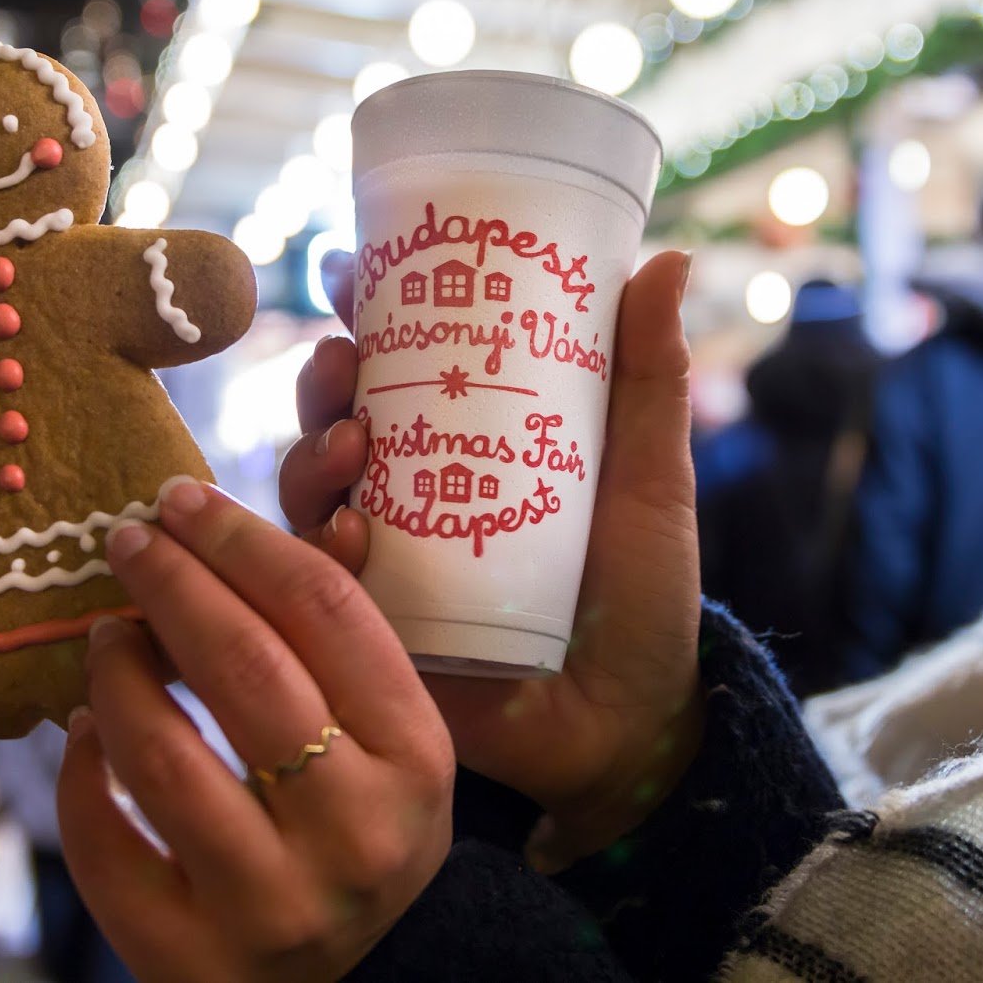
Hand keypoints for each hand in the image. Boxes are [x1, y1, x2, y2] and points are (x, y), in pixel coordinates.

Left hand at [57, 478, 454, 981]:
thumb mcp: (391, 739)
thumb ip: (342, 639)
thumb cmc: (365, 824)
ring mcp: (271, 903)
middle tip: (128, 538)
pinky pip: (107, 845)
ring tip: (106, 635)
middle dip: (172, 583)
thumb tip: (283, 520)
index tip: (185, 499)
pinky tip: (89, 731)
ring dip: (116, 673)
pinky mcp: (190, 957)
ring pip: (163, 757)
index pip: (326, 614)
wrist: (364, 979)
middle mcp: (354, 832)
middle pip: (244, 669)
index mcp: (414, 759)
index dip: (244, 540)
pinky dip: (83, 773)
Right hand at [281, 250, 702, 869]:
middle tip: (342, 360)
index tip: (350, 271)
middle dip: (324, 378)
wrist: (631, 722)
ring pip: (311, 486)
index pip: (403, 365)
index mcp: (473, 444)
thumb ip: (650, 380)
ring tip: (351, 440)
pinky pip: (318, 578)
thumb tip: (670, 259)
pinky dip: (320, 544)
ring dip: (312, 451)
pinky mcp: (374, 626)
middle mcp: (415, 492)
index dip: (365, 313)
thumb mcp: (649, 480)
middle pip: (340, 416)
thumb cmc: (643, 596)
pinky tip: (348, 532)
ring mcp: (388, 559)